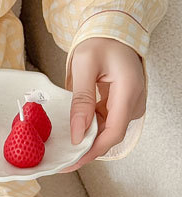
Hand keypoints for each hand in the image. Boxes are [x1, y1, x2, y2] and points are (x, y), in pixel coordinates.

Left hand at [58, 37, 146, 171]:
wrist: (113, 33)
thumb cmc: (100, 43)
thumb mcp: (84, 66)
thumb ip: (81, 100)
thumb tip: (78, 133)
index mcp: (128, 91)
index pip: (113, 133)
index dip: (92, 151)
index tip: (73, 162)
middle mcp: (134, 101)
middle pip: (111, 136)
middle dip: (87, 150)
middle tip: (62, 161)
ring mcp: (130, 104)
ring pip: (108, 132)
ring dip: (87, 140)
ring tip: (64, 149)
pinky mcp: (123, 105)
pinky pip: (106, 123)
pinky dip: (90, 129)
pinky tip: (74, 132)